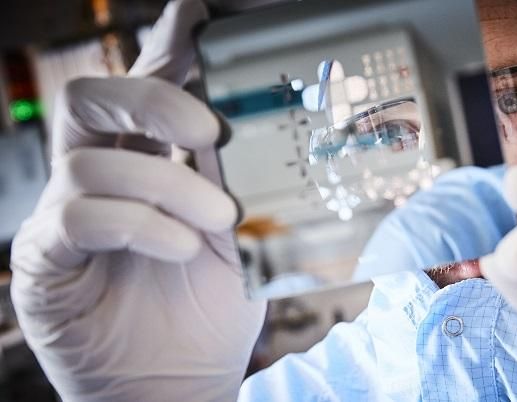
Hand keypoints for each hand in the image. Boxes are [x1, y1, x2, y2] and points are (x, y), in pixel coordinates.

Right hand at [10, 1, 265, 400]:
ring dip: (165, 186)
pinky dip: (137, 224)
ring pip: (90, 162)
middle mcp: (99, 175)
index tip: (196, 16)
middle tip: (210, 131)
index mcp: (148, 159)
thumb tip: (232, 119)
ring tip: (219, 221)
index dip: (165, 47)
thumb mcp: (238, 236)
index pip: (146, 88)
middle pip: (93, 99)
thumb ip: (228, 178)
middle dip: (151, 99)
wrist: (183, 381)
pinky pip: (76, 218)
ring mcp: (65, 215)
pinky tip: (179, 246)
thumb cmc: (211, 307)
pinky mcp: (43, 259)